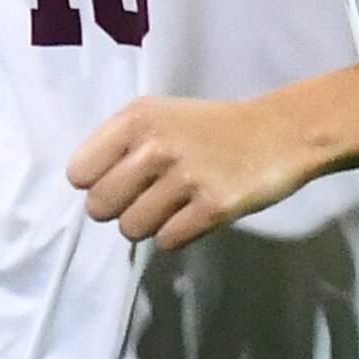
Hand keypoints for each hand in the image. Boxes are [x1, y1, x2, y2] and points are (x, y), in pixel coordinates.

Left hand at [66, 90, 312, 251]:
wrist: (279, 132)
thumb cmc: (210, 128)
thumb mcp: (158, 116)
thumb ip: (119, 145)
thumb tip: (86, 189)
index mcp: (136, 118)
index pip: (79, 173)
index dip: (95, 183)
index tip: (119, 181)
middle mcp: (155, 145)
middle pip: (99, 206)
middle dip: (118, 210)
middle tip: (146, 199)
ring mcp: (185, 177)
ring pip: (131, 229)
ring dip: (148, 225)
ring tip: (172, 206)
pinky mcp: (213, 207)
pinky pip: (167, 241)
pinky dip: (176, 235)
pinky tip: (193, 216)